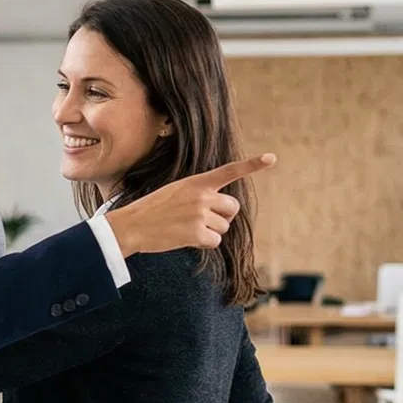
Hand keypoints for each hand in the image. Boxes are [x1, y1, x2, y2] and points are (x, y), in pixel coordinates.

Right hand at [105, 154, 274, 255]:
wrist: (131, 225)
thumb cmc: (152, 210)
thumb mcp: (175, 192)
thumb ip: (200, 194)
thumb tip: (222, 212)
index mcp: (196, 182)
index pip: (229, 171)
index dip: (252, 165)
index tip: (272, 158)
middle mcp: (202, 196)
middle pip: (232, 208)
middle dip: (223, 217)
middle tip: (203, 220)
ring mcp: (200, 215)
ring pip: (223, 227)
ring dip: (209, 232)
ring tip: (186, 228)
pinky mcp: (197, 233)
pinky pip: (214, 241)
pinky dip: (203, 243)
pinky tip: (186, 238)